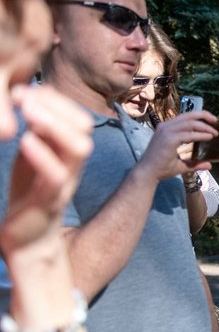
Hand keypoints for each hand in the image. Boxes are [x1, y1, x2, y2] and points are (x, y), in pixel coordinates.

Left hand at [0, 85, 92, 254]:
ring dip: (53, 125)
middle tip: (22, 97)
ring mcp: (64, 183)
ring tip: (26, 113)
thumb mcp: (32, 158)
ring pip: (79, 148)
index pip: (78, 119)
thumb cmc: (28, 196)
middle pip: (83, 128)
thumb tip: (32, 98)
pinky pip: (57, 175)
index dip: (56, 99)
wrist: (27, 241)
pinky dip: (42, 155)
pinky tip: (24, 141)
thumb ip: (38, 133)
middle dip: (56, 106)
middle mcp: (72, 167)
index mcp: (68, 155)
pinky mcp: (50, 201)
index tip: (24, 90)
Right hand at [139, 111, 217, 181]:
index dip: (199, 117)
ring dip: (204, 126)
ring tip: (214, 132)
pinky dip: (200, 135)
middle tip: (215, 121)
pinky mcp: (169, 139)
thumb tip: (209, 164)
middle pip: (188, 115)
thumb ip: (195, 163)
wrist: (148, 174)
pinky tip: (209, 137)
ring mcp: (166, 131)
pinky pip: (188, 134)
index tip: (211, 122)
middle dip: (204, 115)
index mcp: (167, 129)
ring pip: (190, 122)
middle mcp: (166, 127)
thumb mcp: (181, 164)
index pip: (185, 117)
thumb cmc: (161, 169)